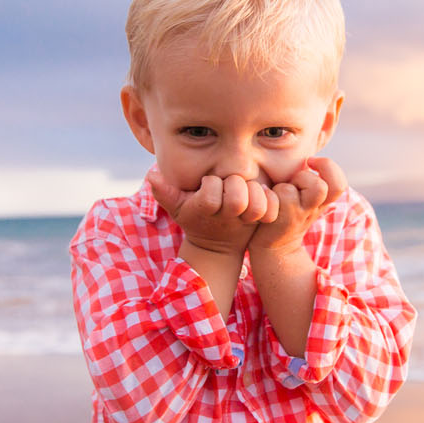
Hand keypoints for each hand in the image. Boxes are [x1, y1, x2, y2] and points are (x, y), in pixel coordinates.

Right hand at [149, 171, 276, 257]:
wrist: (217, 247)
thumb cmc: (195, 219)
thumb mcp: (177, 208)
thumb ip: (164, 192)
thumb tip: (151, 176)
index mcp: (207, 210)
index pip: (212, 191)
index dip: (211, 184)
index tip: (208, 186)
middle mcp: (229, 216)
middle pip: (238, 196)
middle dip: (234, 185)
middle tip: (230, 186)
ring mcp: (247, 220)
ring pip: (256, 201)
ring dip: (252, 191)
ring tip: (245, 190)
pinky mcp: (263, 220)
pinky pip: (272, 208)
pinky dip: (269, 199)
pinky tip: (260, 195)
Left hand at [249, 157, 347, 256]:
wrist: (273, 245)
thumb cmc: (286, 211)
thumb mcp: (302, 192)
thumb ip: (309, 173)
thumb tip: (316, 143)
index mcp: (321, 201)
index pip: (338, 184)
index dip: (328, 168)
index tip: (311, 162)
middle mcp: (313, 208)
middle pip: (321, 187)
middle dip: (305, 177)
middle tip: (293, 183)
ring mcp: (298, 215)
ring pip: (296, 189)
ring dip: (286, 186)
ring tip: (278, 193)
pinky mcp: (281, 219)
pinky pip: (278, 194)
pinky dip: (270, 192)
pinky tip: (266, 199)